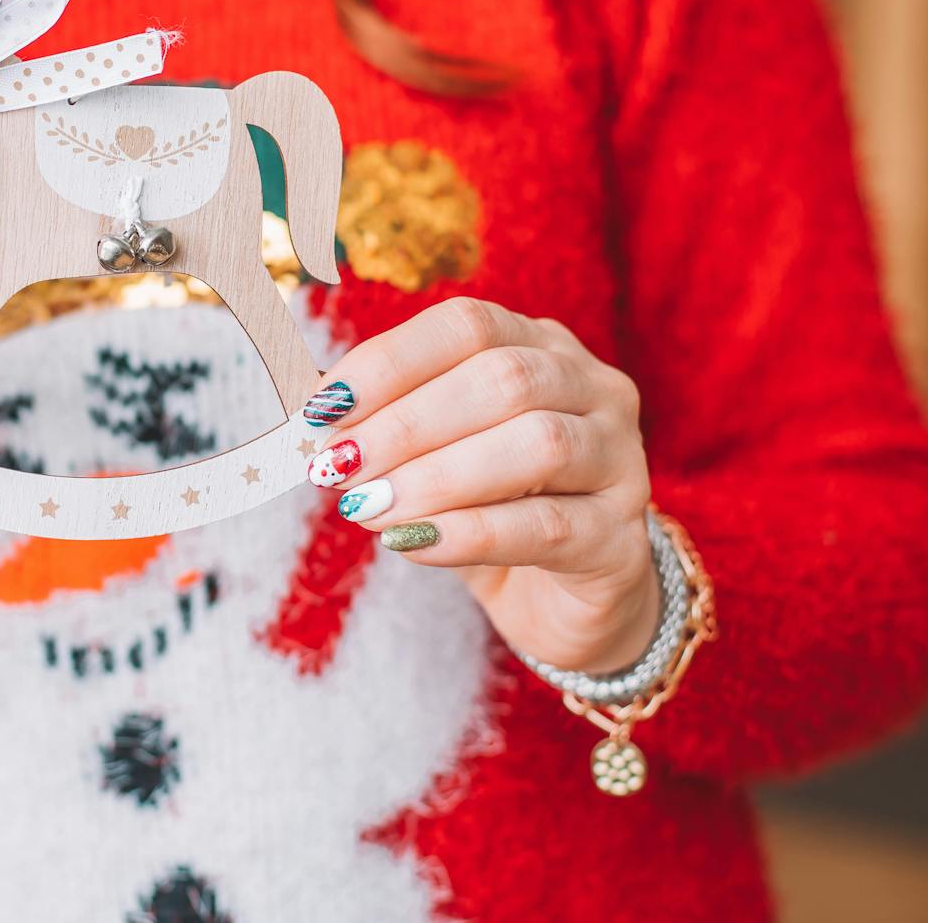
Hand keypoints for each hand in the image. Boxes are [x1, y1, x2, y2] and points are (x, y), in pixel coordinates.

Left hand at [304, 298, 658, 673]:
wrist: (563, 601)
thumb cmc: (489, 509)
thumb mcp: (431, 456)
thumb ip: (379, 424)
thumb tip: (306, 406)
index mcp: (541, 346)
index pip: (467, 326)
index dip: (389, 361)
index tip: (321, 408)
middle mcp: (594, 388)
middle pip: (503, 379)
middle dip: (405, 423)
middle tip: (338, 467)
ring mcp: (621, 462)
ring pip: (538, 444)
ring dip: (437, 476)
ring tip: (367, 507)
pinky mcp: (621, 541)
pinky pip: (548, 526)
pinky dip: (471, 532)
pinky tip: (413, 544)